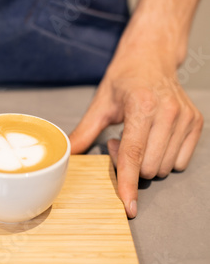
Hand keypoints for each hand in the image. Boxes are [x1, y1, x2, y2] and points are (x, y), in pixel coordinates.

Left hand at [69, 56, 202, 217]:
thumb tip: (68, 153)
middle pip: (148, 167)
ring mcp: (185, 118)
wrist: (152, 57)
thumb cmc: (125, 78)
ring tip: (137, 136)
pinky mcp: (196, 123)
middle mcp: (168, 112)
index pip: (133, 155)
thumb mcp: (100, 103)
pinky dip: (163, 157)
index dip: (127, 184)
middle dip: (130, 164)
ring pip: (164, 167)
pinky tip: (153, 138)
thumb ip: (85, 131)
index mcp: (141, 106)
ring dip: (146, 161)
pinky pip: (180, 161)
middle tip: (120, 140)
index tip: (128, 206)